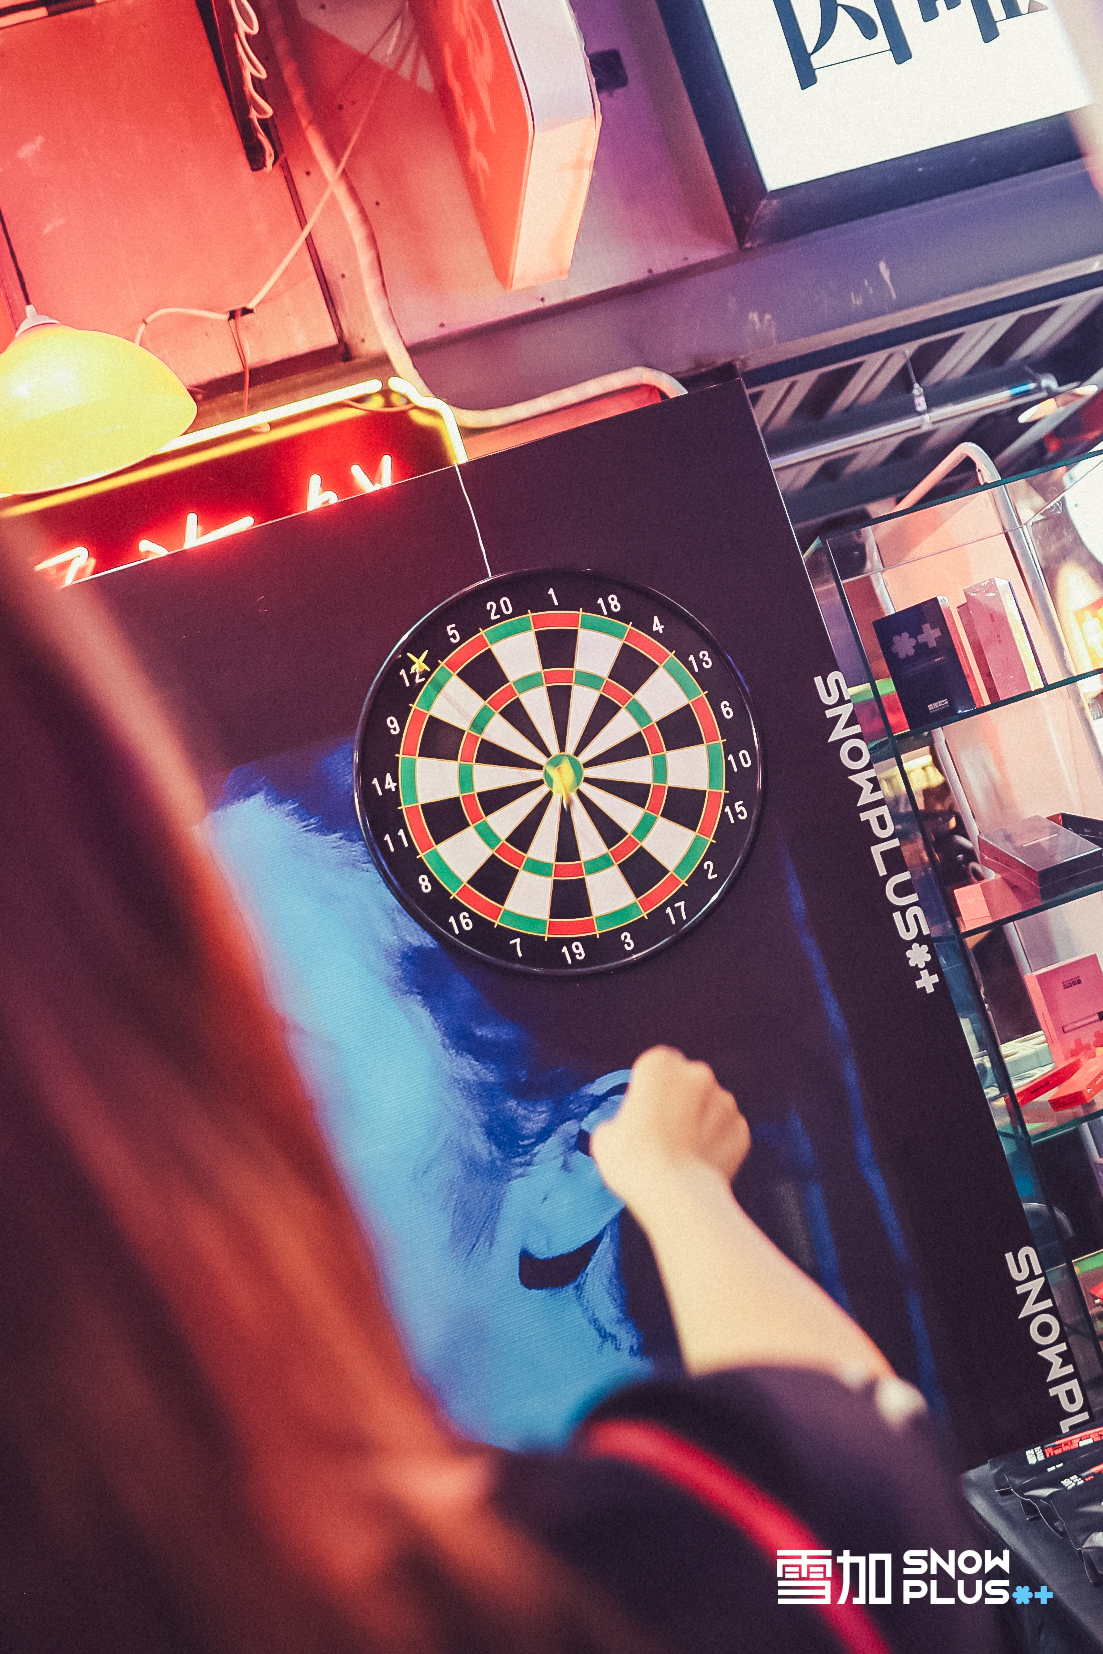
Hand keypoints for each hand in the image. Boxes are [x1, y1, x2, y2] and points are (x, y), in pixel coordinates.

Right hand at [590, 1047, 749, 1210]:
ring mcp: (724, 1101)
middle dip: (677, 1102)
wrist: (677, 1196)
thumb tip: (622, 1132)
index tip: (642, 1111)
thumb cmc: (636, 1162)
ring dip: (699, 1121)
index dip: (649, 1089)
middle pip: (686, 1082)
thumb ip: (618, 1122)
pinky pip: (726, 1131)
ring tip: (680, 1153)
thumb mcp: (604, 1136)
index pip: (656, 1065)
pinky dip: (716, 1143)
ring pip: (709, 1106)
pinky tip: (698, 1163)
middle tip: (661, 1135)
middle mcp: (697, 1074)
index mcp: (660, 1064)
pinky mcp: (741, 1129)